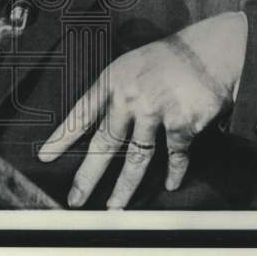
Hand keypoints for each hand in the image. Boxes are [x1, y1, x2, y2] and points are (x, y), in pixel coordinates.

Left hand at [37, 11, 246, 208]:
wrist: (210, 48)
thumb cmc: (168, 58)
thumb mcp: (130, 65)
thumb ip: (114, 93)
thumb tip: (97, 125)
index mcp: (113, 80)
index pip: (81, 113)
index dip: (62, 137)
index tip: (46, 157)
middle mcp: (130, 97)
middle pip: (104, 144)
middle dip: (88, 176)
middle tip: (76, 199)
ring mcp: (156, 111)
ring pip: (136, 159)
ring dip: (124, 188)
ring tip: (115, 207)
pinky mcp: (182, 123)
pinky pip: (174, 155)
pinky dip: (174, 172)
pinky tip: (170, 184)